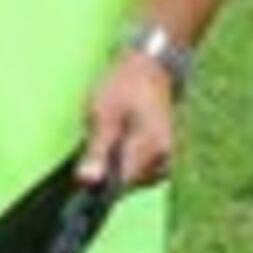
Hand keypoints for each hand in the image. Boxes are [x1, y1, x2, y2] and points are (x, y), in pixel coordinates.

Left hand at [77, 49, 178, 193]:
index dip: (100, 184)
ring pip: (135, 178)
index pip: (121, 185)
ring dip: (118, 166)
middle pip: (128, 184)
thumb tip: (87, 181)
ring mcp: (167, 158)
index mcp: (150, 149)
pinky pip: (143, 170)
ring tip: (110, 137)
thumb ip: (96, 150)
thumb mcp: (103, 114)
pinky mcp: (164, 156)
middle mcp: (164, 159)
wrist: (150, 67)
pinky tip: (120, 142)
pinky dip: (129, 162)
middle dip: (109, 172)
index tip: (86, 174)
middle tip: (98, 142)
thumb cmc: (124, 85)